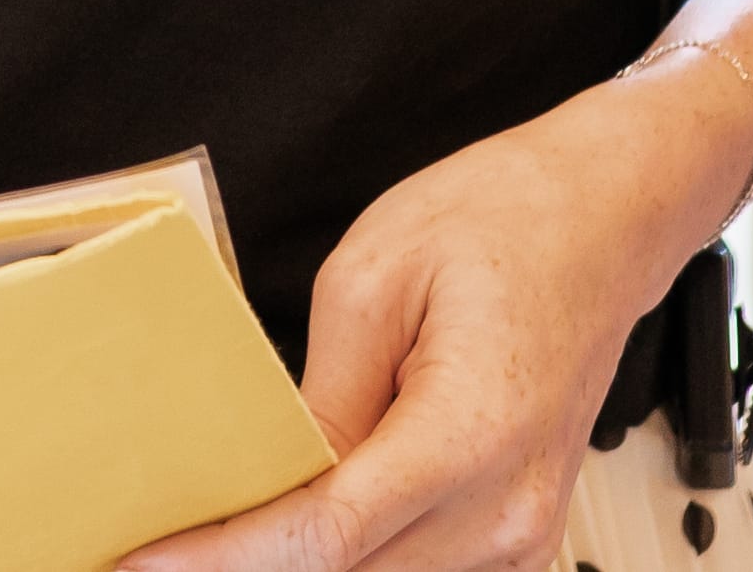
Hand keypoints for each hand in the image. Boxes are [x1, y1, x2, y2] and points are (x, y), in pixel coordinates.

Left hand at [119, 77, 734, 571]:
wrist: (607, 216)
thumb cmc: (507, 218)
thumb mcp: (371, 274)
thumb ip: (318, 393)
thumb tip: (273, 475)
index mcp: (471, 433)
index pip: (324, 537)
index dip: (224, 558)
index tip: (146, 560)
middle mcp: (509, 506)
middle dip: (250, 562)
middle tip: (165, 537)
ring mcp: (525, 532)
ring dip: (305, 561)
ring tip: (229, 522)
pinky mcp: (522, 534)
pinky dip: (360, 557)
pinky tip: (307, 523)